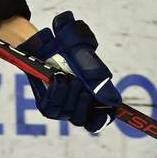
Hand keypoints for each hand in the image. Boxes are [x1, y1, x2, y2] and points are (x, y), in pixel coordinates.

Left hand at [18, 12, 120, 132]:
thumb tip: (112, 101)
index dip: (103, 119)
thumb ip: (97, 76)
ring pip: (66, 114)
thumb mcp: (83, 55)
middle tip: (77, 81)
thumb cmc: (67, 45)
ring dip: (67, 94)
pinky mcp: (45, 102)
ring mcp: (61, 105)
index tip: (102, 113)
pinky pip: (50, 109)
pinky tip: (56, 78)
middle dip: (81, 101)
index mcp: (95, 94)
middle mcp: (78, 103)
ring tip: (63, 75)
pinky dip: (54, 93)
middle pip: (81, 119)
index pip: (102, 117)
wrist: (43, 38)